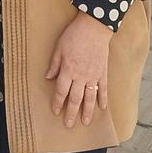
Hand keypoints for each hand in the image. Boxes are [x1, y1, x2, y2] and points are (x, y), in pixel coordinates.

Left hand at [46, 13, 110, 128]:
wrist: (94, 27)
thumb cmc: (74, 35)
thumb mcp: (59, 47)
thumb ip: (54, 64)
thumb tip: (48, 77)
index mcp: (68, 70)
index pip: (61, 91)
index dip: (58, 102)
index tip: (56, 111)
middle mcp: (81, 76)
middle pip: (75, 99)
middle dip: (71, 113)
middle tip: (69, 125)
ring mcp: (94, 76)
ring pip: (90, 98)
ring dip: (87, 111)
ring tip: (86, 122)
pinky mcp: (103, 72)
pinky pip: (103, 89)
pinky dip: (103, 99)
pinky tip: (102, 108)